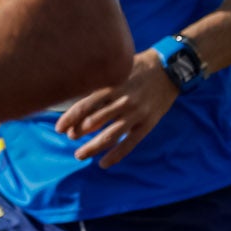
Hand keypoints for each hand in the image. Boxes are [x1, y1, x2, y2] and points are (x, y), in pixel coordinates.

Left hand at [56, 51, 182, 167]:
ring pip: (110, 135)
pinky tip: (104, 163)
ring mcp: (135, 114)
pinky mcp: (147, 123)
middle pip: (94, 122)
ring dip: (92, 147)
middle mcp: (122, 101)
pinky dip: (116, 155)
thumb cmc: (140, 67)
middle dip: (78, 132)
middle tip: (71, 137)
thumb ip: (101, 84)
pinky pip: (130, 143)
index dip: (69, 119)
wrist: (171, 69)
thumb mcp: (117, 70)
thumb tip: (79, 100)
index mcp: (112, 87)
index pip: (84, 106)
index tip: (59, 128)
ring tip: (80, 155)